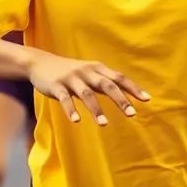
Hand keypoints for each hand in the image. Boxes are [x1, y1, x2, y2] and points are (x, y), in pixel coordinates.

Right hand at [27, 50, 149, 125]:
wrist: (40, 62)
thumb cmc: (69, 70)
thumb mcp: (89, 72)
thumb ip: (105, 82)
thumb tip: (126, 95)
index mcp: (97, 69)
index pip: (119, 78)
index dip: (133, 88)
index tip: (147, 99)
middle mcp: (87, 72)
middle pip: (107, 85)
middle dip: (120, 100)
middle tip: (132, 114)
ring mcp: (71, 78)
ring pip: (87, 94)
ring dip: (96, 109)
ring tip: (104, 124)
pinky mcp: (57, 86)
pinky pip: (64, 99)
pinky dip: (70, 109)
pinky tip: (76, 120)